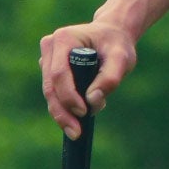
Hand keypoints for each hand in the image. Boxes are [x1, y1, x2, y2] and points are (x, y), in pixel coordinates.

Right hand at [38, 22, 137, 137]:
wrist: (112, 36)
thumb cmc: (116, 45)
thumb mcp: (122, 58)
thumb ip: (110, 78)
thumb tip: (92, 101)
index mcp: (64, 39)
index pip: (59, 74)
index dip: (68, 96)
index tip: (83, 112)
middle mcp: (50, 47)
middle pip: (50, 87)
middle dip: (63, 112)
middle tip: (76, 133)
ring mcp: (46, 58)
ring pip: (50, 93)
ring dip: (64, 111)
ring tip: (85, 122)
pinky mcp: (48, 69)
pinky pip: (53, 93)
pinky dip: (65, 106)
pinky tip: (81, 112)